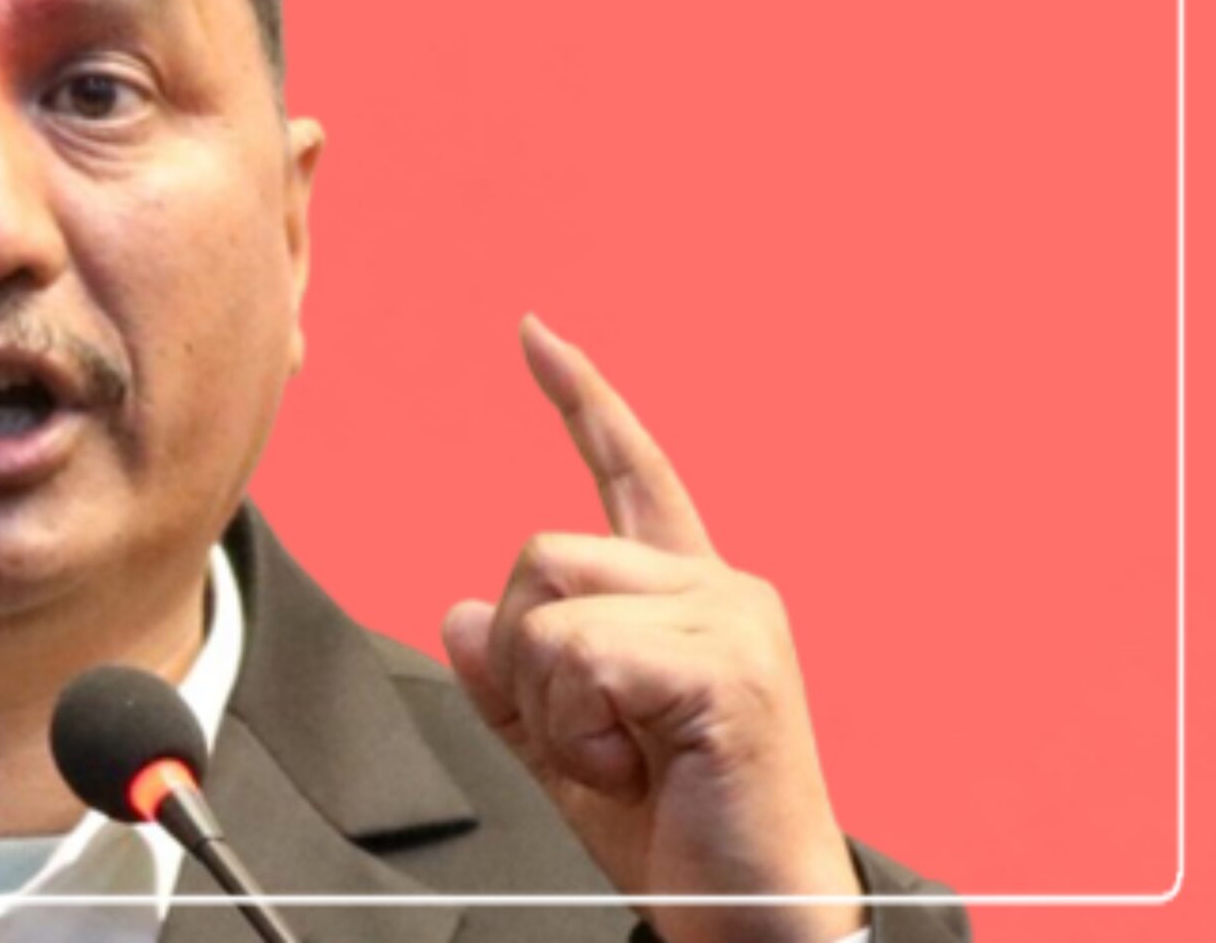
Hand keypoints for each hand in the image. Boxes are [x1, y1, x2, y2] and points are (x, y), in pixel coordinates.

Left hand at [439, 315, 864, 942]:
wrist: (753, 923)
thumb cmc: (683, 842)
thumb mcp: (568, 755)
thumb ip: (514, 683)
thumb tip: (462, 611)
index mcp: (690, 597)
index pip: (630, 472)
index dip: (581, 398)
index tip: (534, 332)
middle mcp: (720, 589)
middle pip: (542, 551)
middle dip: (523, 657)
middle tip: (589, 741)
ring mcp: (730, 620)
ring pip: (549, 603)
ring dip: (549, 698)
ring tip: (619, 756)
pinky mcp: (725, 664)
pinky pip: (578, 655)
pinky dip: (576, 727)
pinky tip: (636, 766)